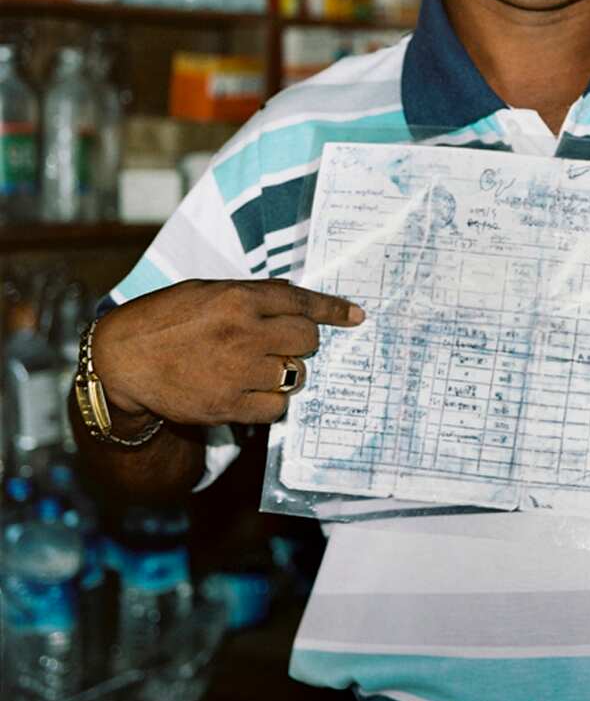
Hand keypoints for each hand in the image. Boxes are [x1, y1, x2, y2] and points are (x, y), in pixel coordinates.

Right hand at [91, 280, 364, 426]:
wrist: (122, 361)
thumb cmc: (165, 320)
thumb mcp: (206, 291)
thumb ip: (250, 295)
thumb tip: (295, 301)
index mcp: (237, 297)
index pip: (300, 301)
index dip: (333, 310)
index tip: (356, 317)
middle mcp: (243, 332)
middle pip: (307, 341)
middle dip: (302, 344)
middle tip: (281, 347)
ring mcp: (237, 371)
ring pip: (295, 376)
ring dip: (286, 374)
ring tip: (259, 370)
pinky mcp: (228, 405)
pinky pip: (276, 408)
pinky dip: (271, 402)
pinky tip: (251, 393)